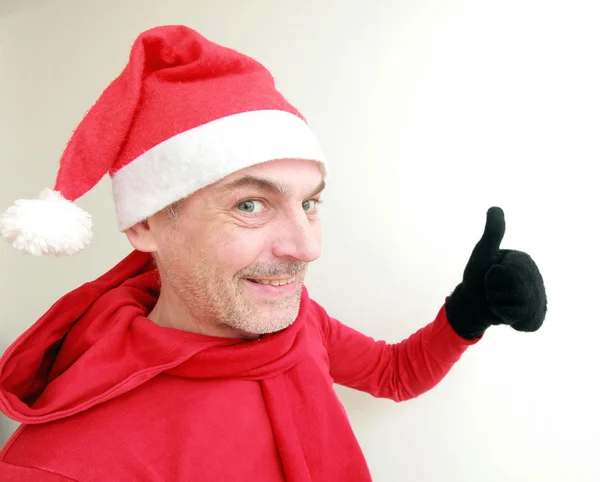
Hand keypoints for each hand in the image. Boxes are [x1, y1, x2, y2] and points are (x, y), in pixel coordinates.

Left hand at [444, 207, 546, 339]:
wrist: (472, 304)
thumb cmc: (477, 276)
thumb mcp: (483, 252)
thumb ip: (492, 232)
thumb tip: (495, 208)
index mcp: (524, 261)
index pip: (508, 272)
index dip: (492, 276)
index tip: (490, 275)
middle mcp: (536, 279)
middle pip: (516, 288)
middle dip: (494, 291)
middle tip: (491, 290)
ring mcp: (537, 299)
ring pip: (518, 306)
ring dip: (498, 305)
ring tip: (497, 301)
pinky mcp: (534, 318)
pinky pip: (522, 320)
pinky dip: (507, 318)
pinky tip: (505, 313)